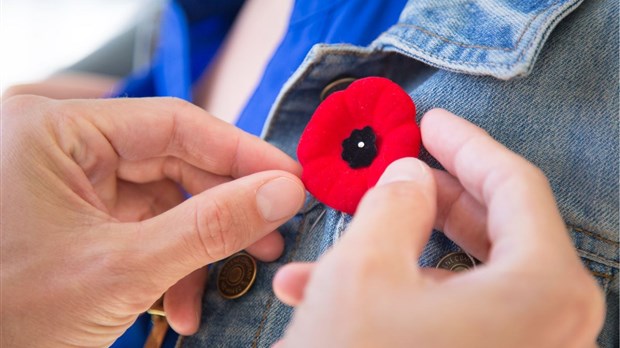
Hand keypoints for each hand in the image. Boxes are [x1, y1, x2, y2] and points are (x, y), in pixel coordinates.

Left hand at [1, 96, 304, 346]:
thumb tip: (284, 192)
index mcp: (57, 131)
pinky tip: (180, 304)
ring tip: (230, 280)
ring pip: (165, 200)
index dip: (241, 152)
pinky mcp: (80, 218)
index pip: (174, 123)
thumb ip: (211, 225)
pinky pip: (144, 227)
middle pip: (174, 162)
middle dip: (223, 208)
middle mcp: (64, 146)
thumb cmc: (12, 313)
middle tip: (270, 237)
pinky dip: (170, 263)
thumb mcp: (124, 268)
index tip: (291, 179)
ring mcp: (72, 184)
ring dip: (198, 246)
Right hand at [274, 109, 603, 347]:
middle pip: (495, 231)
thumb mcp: (364, 267)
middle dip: (434, 197)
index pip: (514, 186)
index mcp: (544, 290)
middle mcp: (552, 328)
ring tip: (336, 240)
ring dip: (399, 252)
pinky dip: (400, 297)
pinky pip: (452, 317)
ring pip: (464, 277)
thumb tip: (407, 176)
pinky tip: (329, 291)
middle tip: (400, 169)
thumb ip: (394, 202)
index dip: (466, 145)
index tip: (431, 122)